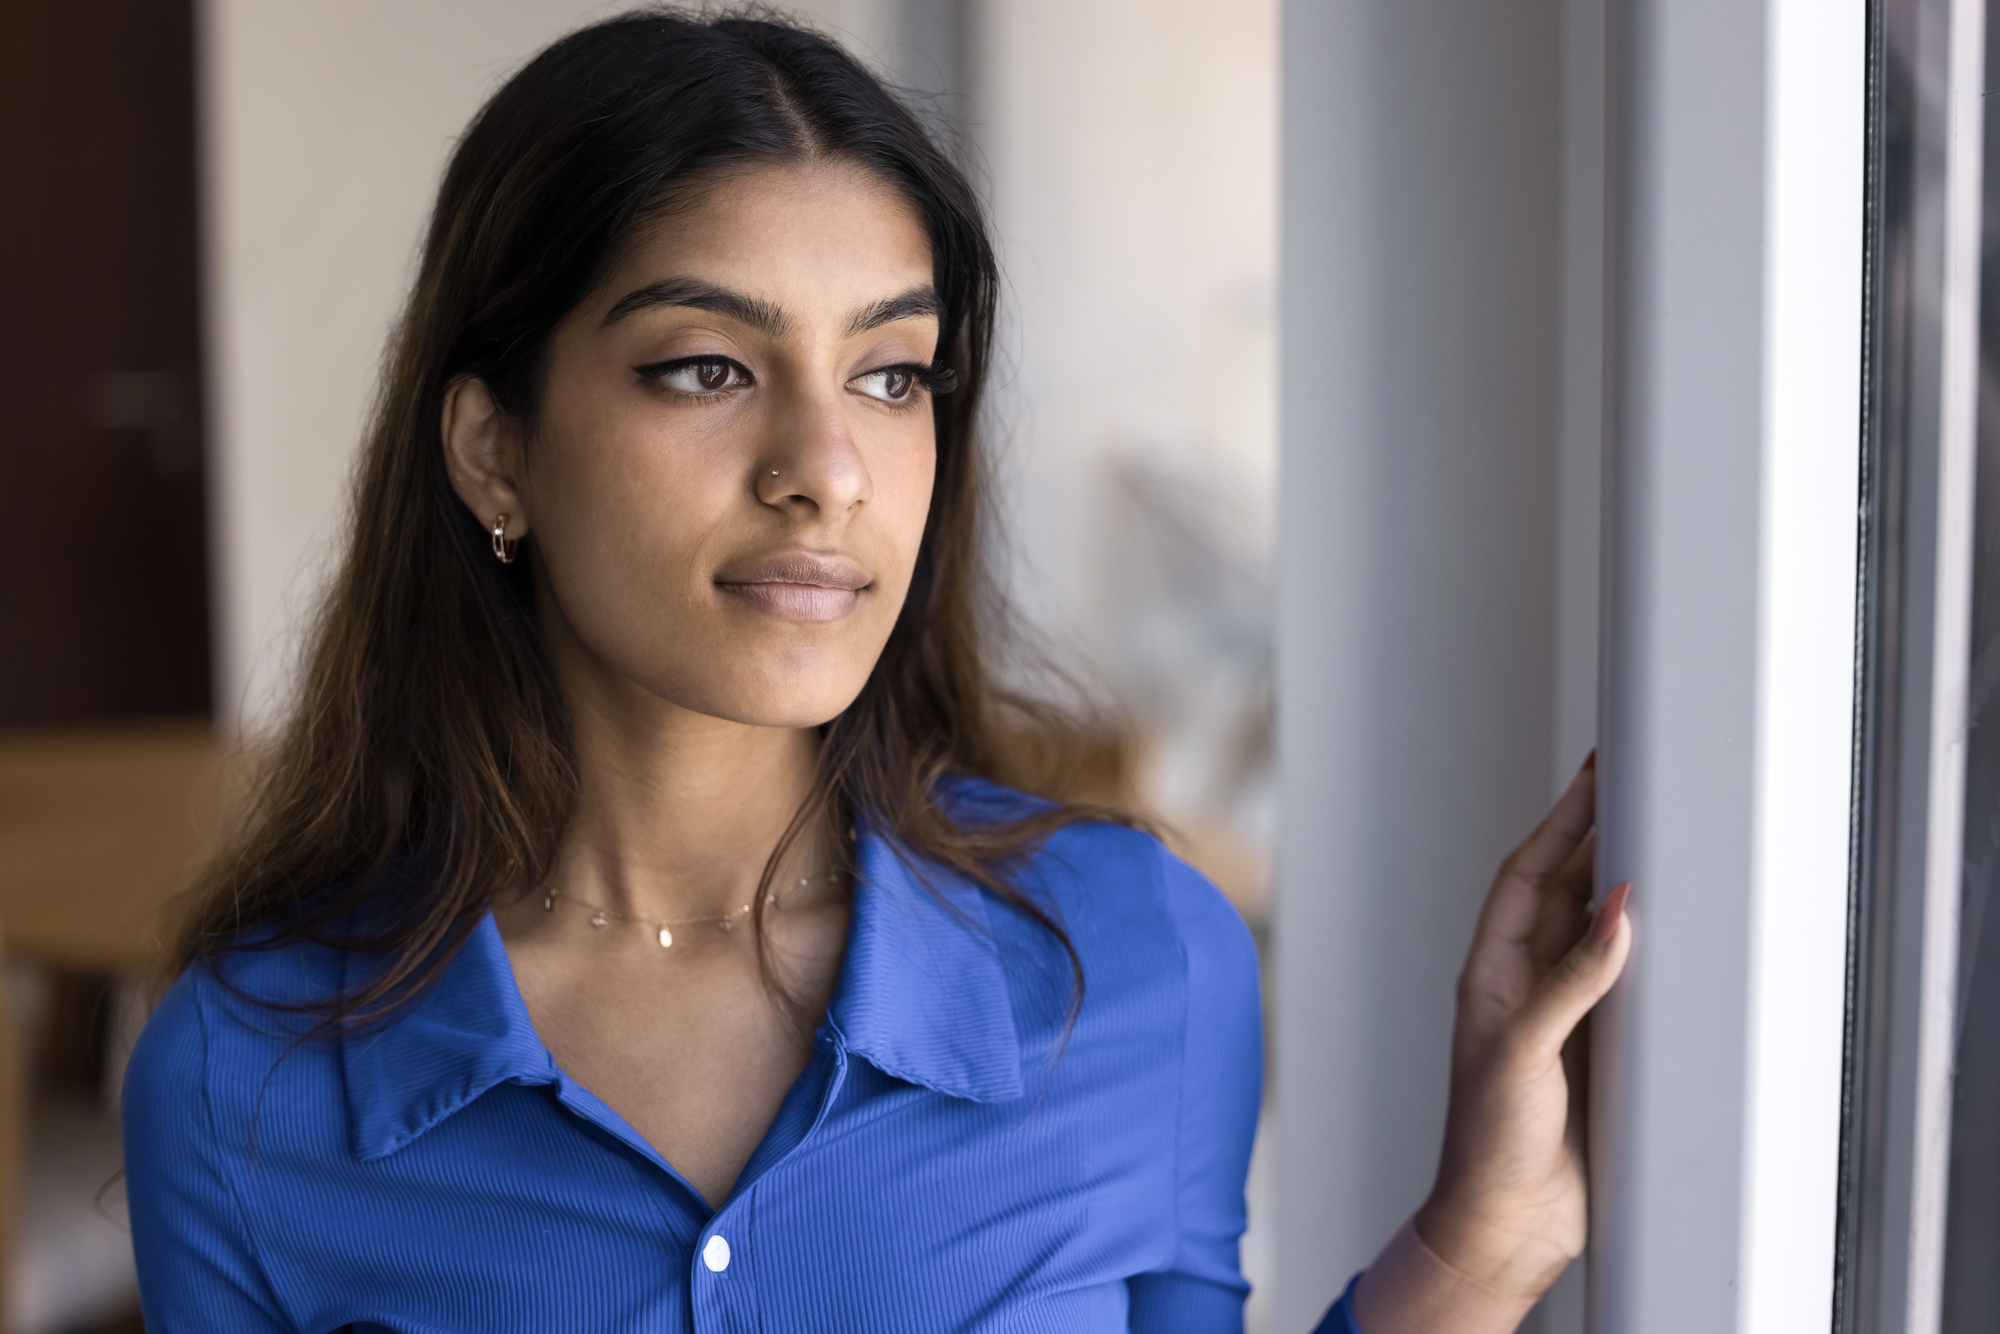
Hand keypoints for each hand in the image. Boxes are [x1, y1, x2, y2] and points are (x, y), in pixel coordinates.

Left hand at [1411, 754, 1630, 1297]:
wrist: (1507, 1224)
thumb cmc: (1487, 1143)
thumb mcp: (1524, 1050)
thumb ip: (1571, 981)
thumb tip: (1614, 909)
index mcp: (1491, 973)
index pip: (1527, 876)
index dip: (1561, 823)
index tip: (1595, 777)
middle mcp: (1525, 985)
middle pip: (1565, 892)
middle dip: (1596, 838)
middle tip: (1637, 786)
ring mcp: (1564, 1015)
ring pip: (1597, 931)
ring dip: (1624, 886)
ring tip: (1660, 836)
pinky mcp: (1599, 1049)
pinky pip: (1628, 981)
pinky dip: (1651, 948)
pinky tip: (1676, 925)